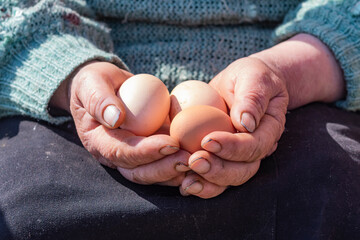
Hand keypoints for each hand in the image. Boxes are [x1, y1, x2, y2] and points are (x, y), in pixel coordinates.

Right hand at [51, 62, 189, 185]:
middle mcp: (116, 156)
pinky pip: (165, 162)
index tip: (170, 144)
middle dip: (165, 168)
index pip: (122, 153)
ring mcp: (134, 156)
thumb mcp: (92, 84)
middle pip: (140, 172)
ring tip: (200, 160)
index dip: (146, 152)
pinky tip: (202, 157)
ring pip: (155, 173)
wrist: (105, 88)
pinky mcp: (150, 152)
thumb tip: (115, 117)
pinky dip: (183, 164)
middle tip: (190, 159)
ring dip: (177, 171)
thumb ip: (99, 99)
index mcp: (99, 142)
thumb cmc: (95, 83)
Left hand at [180, 34, 344, 197]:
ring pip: (227, 179)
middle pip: (242, 170)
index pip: (254, 145)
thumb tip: (245, 122)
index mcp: (268, 130)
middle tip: (194, 161)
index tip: (207, 140)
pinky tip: (181, 183)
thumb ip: (252, 97)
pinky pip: (212, 177)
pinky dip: (198, 183)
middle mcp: (255, 149)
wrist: (243, 84)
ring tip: (186, 181)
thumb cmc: (250, 76)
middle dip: (218, 170)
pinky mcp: (221, 158)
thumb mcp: (254, 77)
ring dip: (207, 182)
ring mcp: (238, 157)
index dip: (233, 147)